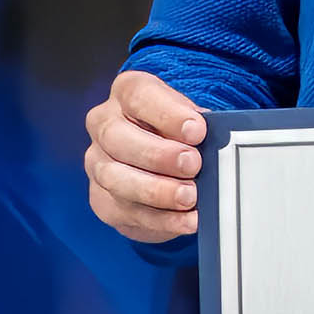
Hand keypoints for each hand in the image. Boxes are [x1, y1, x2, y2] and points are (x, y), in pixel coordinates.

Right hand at [84, 69, 203, 241]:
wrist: (163, 165)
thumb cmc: (178, 134)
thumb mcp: (190, 119)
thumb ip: (197, 125)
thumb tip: (216, 140)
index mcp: (126, 93)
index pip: (138, 96)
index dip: (167, 114)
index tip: (197, 131)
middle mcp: (103, 125)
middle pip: (116, 137)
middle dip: (157, 154)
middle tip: (193, 165)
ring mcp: (98, 163)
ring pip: (115, 177)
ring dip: (155, 190)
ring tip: (189, 197)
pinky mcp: (102, 199)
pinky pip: (126, 211)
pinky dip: (161, 219)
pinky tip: (186, 220)